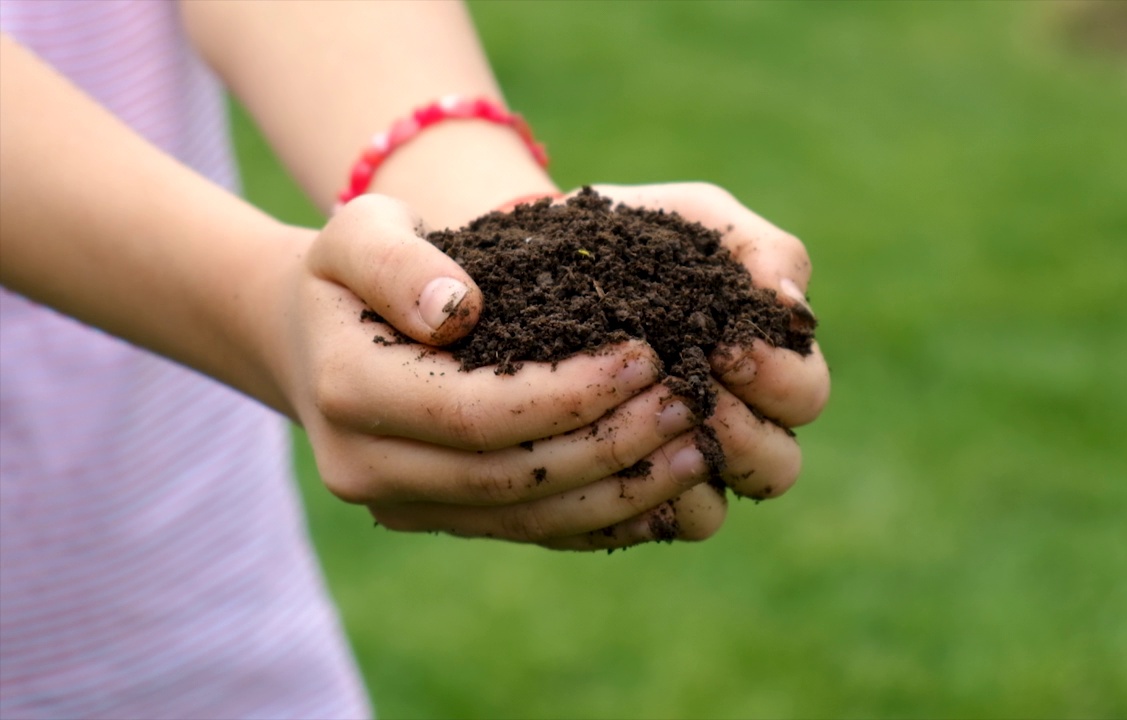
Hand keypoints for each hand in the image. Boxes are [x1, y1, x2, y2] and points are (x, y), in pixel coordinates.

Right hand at [273, 195, 737, 550]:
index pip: (476, 411)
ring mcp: (402, 506)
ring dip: (621, 491)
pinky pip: (528, 532)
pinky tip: (664, 494)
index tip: (648, 353)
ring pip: (528, 517)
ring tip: (696, 448)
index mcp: (349, 392)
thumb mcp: (356, 233)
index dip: (570, 392)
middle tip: (690, 400)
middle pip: (511, 475)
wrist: (311, 339)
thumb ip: (396, 259)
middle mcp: (366, 468)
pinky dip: (601, 520)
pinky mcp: (439, 521)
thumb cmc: (348, 275)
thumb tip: (456, 310)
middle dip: (612, 443)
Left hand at [587, 183, 831, 498]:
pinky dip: (633, 500)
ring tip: (645, 421)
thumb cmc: (628, 238)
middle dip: (742, 432)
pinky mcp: (617, 496)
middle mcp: (730, 428)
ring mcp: (673, 470)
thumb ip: (759, 249)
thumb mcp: (695, 220)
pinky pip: (640, 526)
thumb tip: (793, 308)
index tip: (726, 345)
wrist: (527, 263)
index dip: (777, 379)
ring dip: (688, 469)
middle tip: (695, 392)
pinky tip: (605, 456)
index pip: (804, 397)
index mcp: (764, 368)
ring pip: (712, 513)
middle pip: (777, 468)